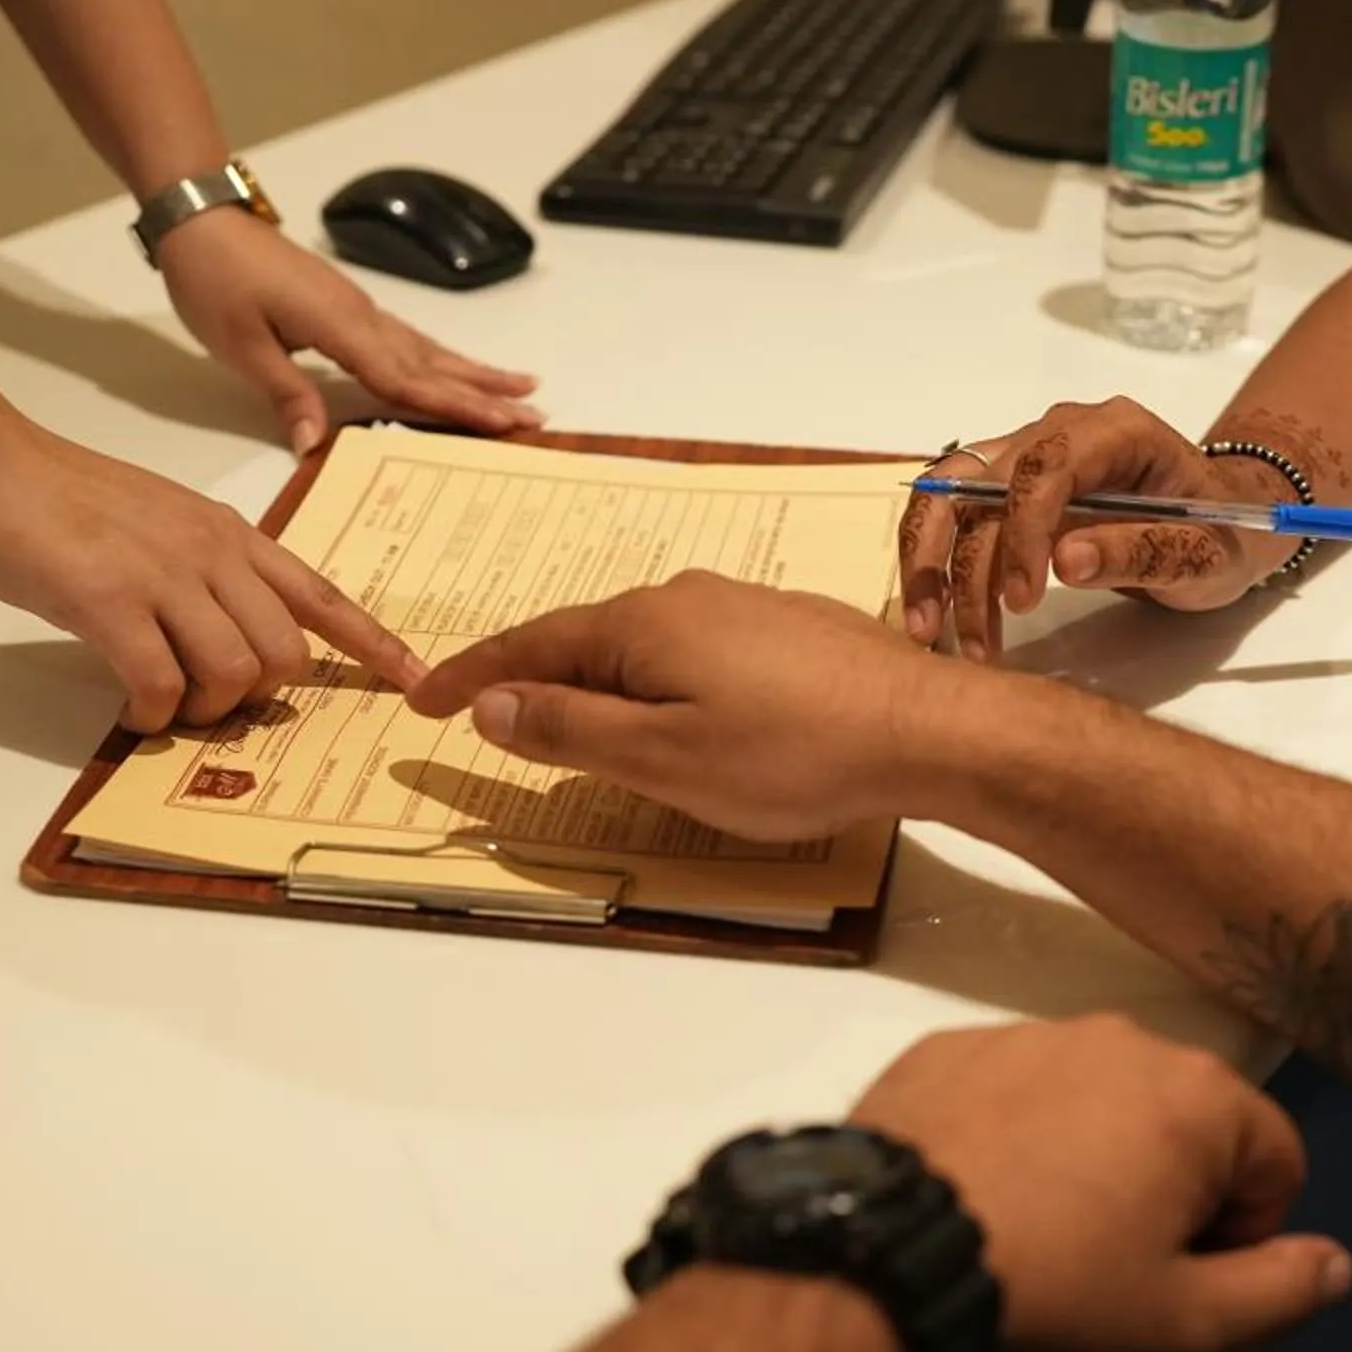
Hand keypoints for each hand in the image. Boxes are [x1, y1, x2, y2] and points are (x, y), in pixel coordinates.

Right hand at [0, 419, 424, 729]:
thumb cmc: (67, 498)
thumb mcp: (164, 523)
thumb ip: (205, 568)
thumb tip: (227, 634)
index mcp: (231, 534)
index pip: (321, 595)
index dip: (372, 644)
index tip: (413, 681)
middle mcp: (212, 553)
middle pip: (285, 652)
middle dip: (257, 695)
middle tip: (209, 700)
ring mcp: (164, 576)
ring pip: (233, 672)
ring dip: (204, 708)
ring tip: (165, 704)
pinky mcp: (111, 602)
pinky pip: (160, 684)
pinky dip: (152, 714)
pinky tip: (131, 708)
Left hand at [157, 209, 540, 452]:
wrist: (203, 223)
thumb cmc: (215, 281)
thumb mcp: (242, 345)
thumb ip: (286, 393)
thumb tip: (313, 445)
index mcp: (340, 327)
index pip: (406, 378)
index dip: (456, 406)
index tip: (503, 423)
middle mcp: (361, 316)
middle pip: (433, 363)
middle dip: (486, 392)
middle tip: (537, 413)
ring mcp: (359, 308)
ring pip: (429, 348)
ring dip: (475, 372)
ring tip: (523, 386)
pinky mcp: (348, 306)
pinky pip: (409, 338)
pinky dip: (442, 356)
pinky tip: (458, 365)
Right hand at [407, 572, 961, 842]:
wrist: (929, 728)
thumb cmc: (793, 751)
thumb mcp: (663, 755)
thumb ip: (572, 728)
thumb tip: (496, 704)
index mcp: (643, 622)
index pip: (532, 644)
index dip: (473, 676)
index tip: (422, 699)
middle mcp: (688, 596)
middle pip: (586, 638)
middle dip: (532, 675)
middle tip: (482, 711)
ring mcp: (745, 607)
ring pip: (646, 645)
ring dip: (600, 681)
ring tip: (570, 719)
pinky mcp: (791, 629)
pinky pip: (696, 651)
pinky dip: (659, 681)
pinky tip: (674, 712)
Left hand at [851, 1015, 1351, 1351]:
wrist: (878, 1261)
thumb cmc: (1055, 1293)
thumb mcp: (1184, 1326)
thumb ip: (1280, 1291)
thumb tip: (1336, 1260)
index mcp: (1197, 1093)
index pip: (1275, 1160)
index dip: (1243, 1235)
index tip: (1177, 1281)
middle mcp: (1118, 1037)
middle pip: (1186, 1120)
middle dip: (1170, 1188)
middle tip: (1107, 1265)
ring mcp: (1022, 1033)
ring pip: (1096, 1100)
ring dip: (1090, 1156)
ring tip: (1033, 1233)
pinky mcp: (942, 1048)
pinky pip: (1012, 1091)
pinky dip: (1011, 1135)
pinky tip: (972, 1198)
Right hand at [903, 398, 1291, 659]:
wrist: (1219, 521)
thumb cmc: (1221, 534)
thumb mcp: (1205, 554)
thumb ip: (1142, 552)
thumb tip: (1065, 561)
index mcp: (1116, 432)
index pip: (1045, 466)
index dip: (1023, 532)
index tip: (1022, 601)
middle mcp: (1059, 431)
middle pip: (978, 478)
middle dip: (955, 558)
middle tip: (947, 631)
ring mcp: (1027, 455)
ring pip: (951, 496)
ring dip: (931, 564)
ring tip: (931, 634)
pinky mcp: (1008, 487)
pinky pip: (955, 515)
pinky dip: (936, 564)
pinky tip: (934, 614)